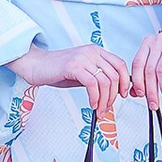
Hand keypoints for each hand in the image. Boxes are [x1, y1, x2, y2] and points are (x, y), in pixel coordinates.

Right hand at [14, 42, 130, 102]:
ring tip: (98, 109)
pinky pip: (92, 84)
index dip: (125, 81)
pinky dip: (95, 98)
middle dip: (113, 96)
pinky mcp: (73, 66)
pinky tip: (91, 104)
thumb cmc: (57, 70)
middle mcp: (92, 52)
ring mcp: (83, 58)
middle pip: (114, 75)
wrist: (35, 64)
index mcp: (96, 51)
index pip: (120, 64)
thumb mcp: (82, 71)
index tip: (123, 94)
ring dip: (104, 100)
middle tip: (106, 108)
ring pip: (105, 81)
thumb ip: (96, 78)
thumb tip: (112, 92)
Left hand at [126, 28, 161, 106]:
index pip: (137, 63)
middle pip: (149, 69)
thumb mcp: (161, 64)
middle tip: (154, 104)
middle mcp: (159, 40)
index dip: (137, 81)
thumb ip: (148, 77)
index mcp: (149, 42)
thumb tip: (135, 93)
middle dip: (151, 91)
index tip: (140, 94)